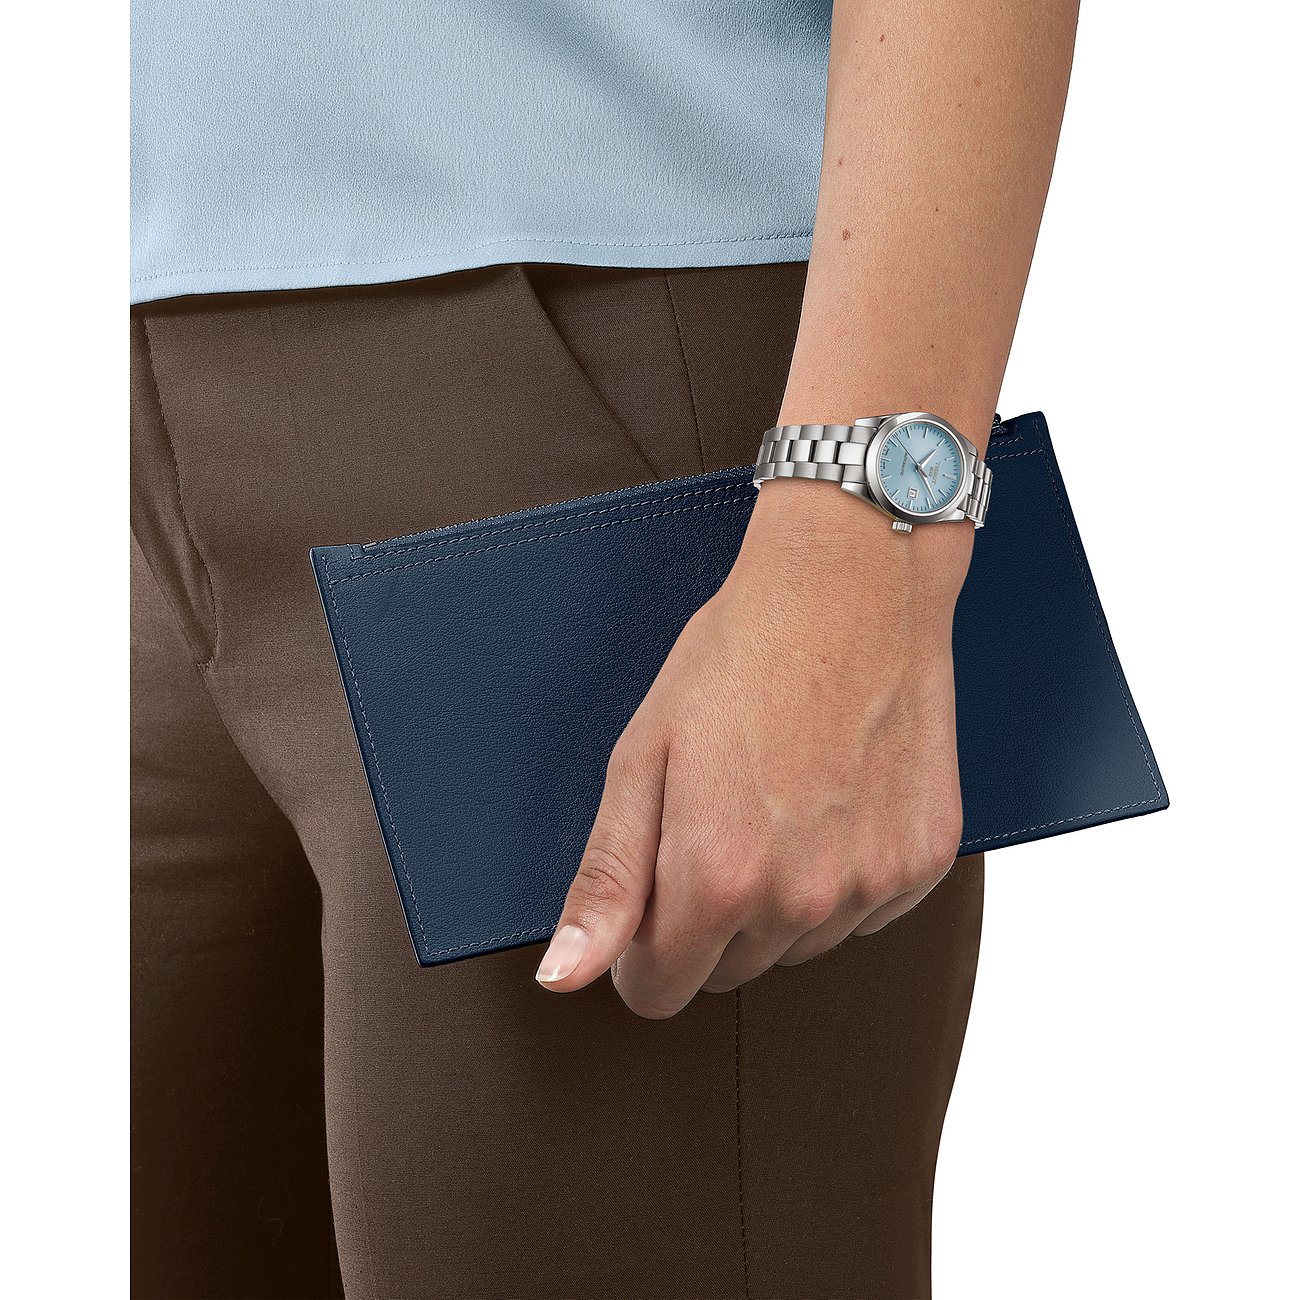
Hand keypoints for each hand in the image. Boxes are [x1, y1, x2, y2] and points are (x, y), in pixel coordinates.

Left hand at [534, 479, 972, 1018]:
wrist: (851, 587)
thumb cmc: (736, 658)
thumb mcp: (642, 759)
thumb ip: (606, 882)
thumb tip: (563, 979)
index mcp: (716, 878)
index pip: (658, 992)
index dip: (640, 949)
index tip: (650, 892)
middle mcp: (800, 899)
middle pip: (728, 973)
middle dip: (708, 918)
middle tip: (716, 815)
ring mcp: (871, 884)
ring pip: (798, 945)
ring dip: (778, 899)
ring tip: (778, 798)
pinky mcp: (924, 862)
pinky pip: (864, 912)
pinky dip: (843, 874)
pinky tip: (833, 798)